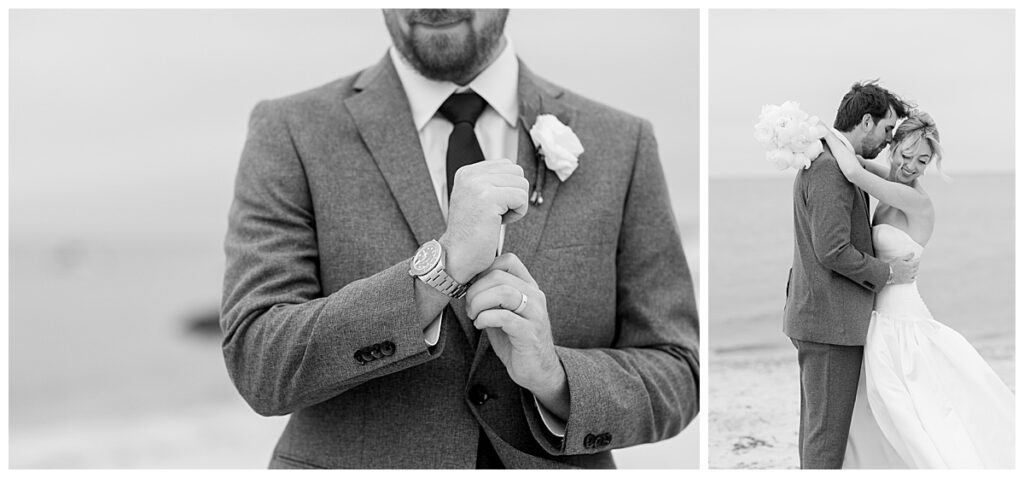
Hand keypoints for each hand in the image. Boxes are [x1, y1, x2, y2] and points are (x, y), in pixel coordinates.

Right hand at [440, 159, 528, 282]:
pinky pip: (521, 198)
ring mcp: (477, 184)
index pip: (507, 165)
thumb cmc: (471, 234)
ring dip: (516, 205)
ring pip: (521, 184)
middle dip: (514, 195)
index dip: (508, 188)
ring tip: (496, 219)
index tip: (492, 206)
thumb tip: (517, 174)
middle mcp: (470, 175)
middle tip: (496, 214)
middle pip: (517, 172)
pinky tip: (499, 223)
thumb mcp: (477, 199)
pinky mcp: (488, 197)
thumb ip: (492, 182)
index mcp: (467, 172)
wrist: (457, 257)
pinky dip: (517, 214)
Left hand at [464, 253, 567, 416]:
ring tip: (474, 315)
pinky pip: (504, 316)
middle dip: (476, 289)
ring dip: (480, 302)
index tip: (472, 287)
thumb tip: (466, 284)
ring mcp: (535, 314)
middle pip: (500, 275)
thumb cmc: (516, 341)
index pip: (508, 261)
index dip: (484, 270)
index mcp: (529, 287)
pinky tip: (481, 325)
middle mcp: (535, 296)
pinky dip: (485, 318)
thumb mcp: (502, 313)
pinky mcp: (530, 333)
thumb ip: (490, 297)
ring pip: (504, 292)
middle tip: (469, 306)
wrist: (537, 371)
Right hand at [887, 253, 918, 284]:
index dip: (917, 260)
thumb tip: (913, 253)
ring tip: (913, 269)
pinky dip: (913, 277)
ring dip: (915, 271)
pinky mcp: (906, 281)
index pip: (917, 262)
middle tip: (914, 263)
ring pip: (916, 273)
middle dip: (916, 265)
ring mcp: (909, 276)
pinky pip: (913, 280)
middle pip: (917, 268)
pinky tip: (912, 276)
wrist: (887, 273)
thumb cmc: (892, 265)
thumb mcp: (899, 258)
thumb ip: (907, 256)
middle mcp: (910, 271)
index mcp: (909, 265)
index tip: (917, 259)